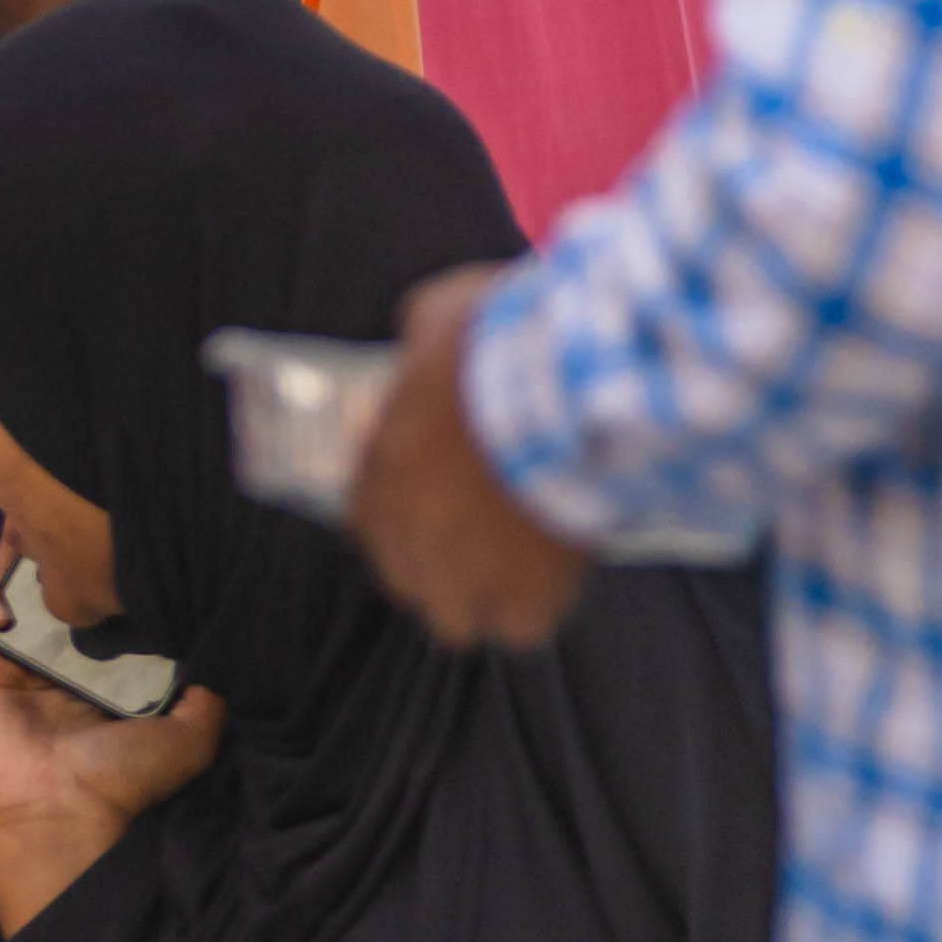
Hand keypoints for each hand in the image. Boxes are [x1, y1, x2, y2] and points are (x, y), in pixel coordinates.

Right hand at [0, 568, 225, 932]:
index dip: (96, 565)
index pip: (93, 599)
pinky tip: (4, 605)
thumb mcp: (190, 734)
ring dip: (10, 555)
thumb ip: (208, 692)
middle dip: (50, 544)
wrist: (63, 812)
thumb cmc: (120, 779)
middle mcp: (51, 658)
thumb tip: (221, 652)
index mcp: (98, 667)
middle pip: (43, 581)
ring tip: (30, 548)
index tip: (111, 541)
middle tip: (66, 521)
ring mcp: (7, 658)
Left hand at [348, 267, 591, 647]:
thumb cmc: (504, 338)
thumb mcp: (441, 312)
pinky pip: (519, 629)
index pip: (370, 516)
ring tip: (522, 571)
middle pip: (407, 576)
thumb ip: (419, 336)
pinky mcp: (520, 597)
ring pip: (453, 618)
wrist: (570, 382)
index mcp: (377, 470)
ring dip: (481, 599)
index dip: (411, 513)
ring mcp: (459, 574)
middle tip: (490, 536)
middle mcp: (404, 534)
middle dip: (441, 561)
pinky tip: (562, 581)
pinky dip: (539, 609)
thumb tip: (419, 336)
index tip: (447, 501)